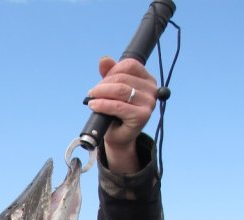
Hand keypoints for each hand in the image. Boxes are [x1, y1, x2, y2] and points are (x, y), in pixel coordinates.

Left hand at [86, 56, 158, 172]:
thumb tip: (104, 59)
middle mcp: (152, 89)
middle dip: (103, 84)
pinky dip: (103, 105)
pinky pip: (118, 106)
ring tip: (91, 98)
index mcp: (147, 79)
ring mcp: (149, 103)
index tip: (102, 80)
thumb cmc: (116, 112)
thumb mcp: (112, 90)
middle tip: (92, 92)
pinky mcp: (142, 116)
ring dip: (101, 93)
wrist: (118, 135)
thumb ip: (109, 74)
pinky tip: (93, 105)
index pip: (129, 65)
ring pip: (120, 91)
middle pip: (122, 78)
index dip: (112, 70)